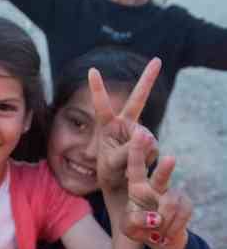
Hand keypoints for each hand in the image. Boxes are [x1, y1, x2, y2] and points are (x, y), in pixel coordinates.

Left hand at [89, 57, 160, 191]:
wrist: (123, 188)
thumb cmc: (110, 174)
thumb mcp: (111, 165)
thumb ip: (126, 151)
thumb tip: (148, 136)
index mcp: (108, 126)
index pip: (102, 105)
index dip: (97, 88)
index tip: (91, 70)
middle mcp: (126, 126)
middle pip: (138, 99)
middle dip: (148, 79)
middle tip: (157, 60)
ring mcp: (140, 133)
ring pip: (147, 138)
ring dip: (139, 153)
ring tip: (128, 166)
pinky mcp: (150, 144)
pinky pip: (153, 149)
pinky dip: (147, 160)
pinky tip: (140, 166)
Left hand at [121, 128, 191, 248]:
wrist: (159, 239)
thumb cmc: (139, 229)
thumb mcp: (128, 228)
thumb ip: (133, 222)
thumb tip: (155, 217)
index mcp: (137, 188)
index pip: (136, 167)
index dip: (136, 151)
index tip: (139, 134)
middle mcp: (155, 187)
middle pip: (161, 175)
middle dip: (165, 169)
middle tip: (170, 158)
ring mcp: (172, 194)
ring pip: (170, 203)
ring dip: (163, 223)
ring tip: (157, 232)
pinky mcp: (186, 203)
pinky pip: (181, 214)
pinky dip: (172, 227)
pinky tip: (166, 234)